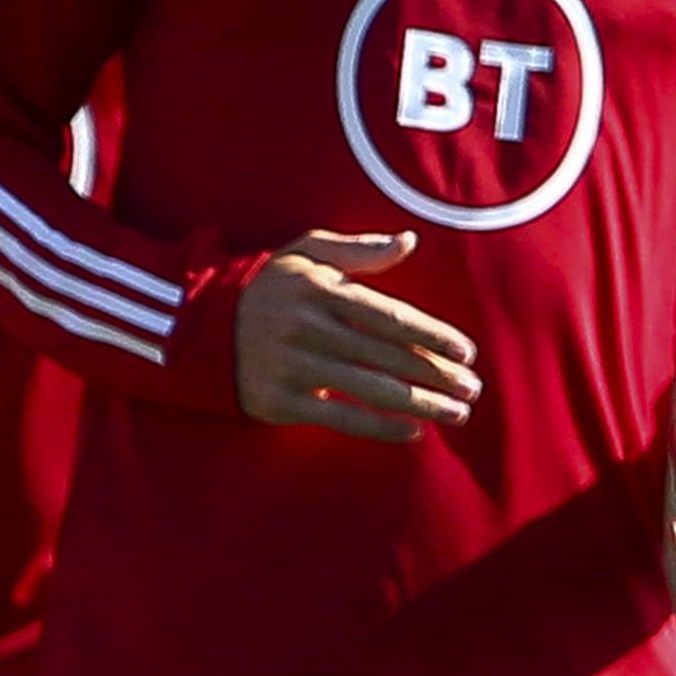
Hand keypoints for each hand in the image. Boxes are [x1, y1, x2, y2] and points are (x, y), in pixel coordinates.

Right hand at [234, 230, 479, 441]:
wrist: (202, 329)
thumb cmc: (269, 287)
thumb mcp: (305, 253)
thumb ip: (358, 249)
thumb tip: (408, 242)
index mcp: (320, 289)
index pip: (390, 316)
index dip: (432, 336)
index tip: (466, 353)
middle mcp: (309, 327)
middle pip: (388, 355)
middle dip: (437, 375)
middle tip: (472, 389)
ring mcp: (295, 366)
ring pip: (371, 389)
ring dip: (421, 404)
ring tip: (456, 414)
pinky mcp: (282, 401)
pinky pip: (341, 419)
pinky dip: (380, 428)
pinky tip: (413, 433)